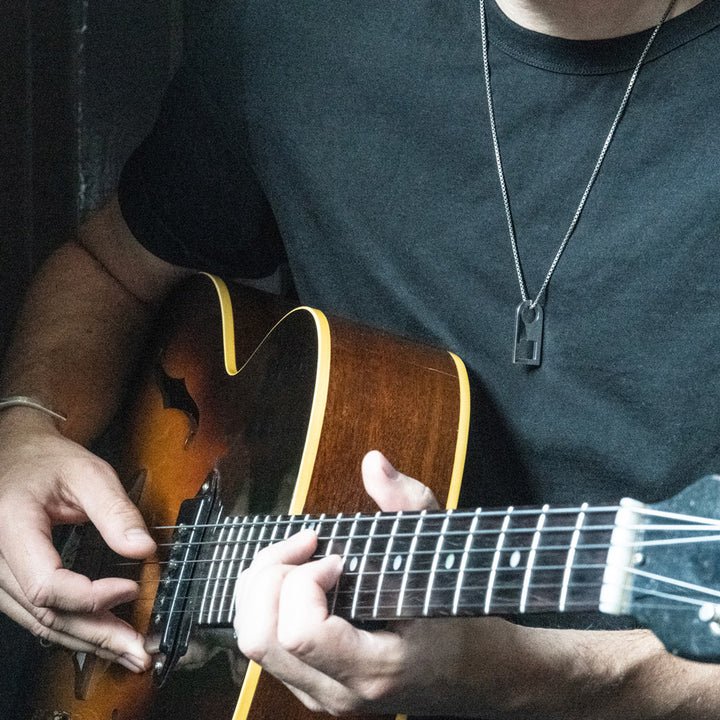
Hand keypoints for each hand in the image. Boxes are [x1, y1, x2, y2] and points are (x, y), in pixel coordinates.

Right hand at [0, 414, 154, 671]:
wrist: (15, 455)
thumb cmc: (47, 460)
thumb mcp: (87, 472)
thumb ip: (116, 510)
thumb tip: (143, 549)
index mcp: (10, 525)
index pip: (46, 583)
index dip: (91, 595)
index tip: (132, 588)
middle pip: (45, 614)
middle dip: (97, 635)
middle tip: (140, 649)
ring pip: (39, 623)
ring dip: (88, 641)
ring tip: (129, 651)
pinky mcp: (9, 583)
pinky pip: (37, 616)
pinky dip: (72, 629)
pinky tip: (102, 638)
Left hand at [233, 450, 530, 716]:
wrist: (472, 677)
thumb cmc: (458, 617)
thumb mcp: (441, 554)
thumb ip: (408, 504)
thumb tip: (373, 462)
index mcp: (373, 669)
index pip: (300, 633)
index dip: (306, 581)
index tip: (339, 559)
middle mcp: (336, 692)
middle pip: (259, 635)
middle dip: (272, 574)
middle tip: (309, 547)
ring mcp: (317, 693)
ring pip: (250, 638)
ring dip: (264, 583)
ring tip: (301, 556)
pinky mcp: (307, 685)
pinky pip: (261, 640)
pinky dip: (267, 598)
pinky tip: (299, 576)